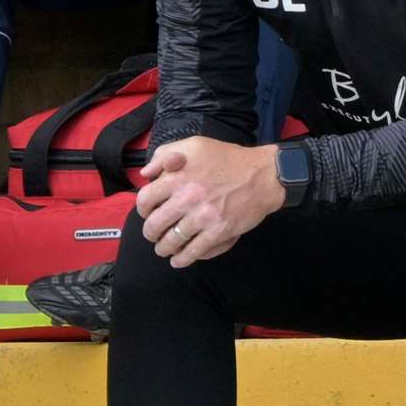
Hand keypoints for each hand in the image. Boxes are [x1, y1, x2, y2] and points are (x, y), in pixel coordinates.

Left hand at [134, 137, 284, 268]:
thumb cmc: (228, 158)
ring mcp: (203, 217)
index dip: (142, 209)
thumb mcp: (194, 145)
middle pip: (154, 225)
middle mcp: (186, 198)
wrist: (263, 174)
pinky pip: (194, 251)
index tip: (147, 212)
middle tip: (153, 234)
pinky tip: (178, 260)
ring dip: (164, 248)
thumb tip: (146, 173)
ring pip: (172, 241)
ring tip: (164, 249)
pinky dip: (183, 259)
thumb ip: (165, 154)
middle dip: (150, 233)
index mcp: (177, 177)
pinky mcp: (218, 231)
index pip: (145, 199)